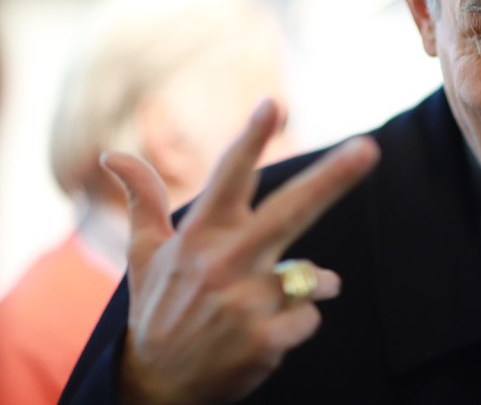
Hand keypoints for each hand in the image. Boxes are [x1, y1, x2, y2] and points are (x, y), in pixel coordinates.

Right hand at [101, 99, 379, 404]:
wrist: (157, 388)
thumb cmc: (157, 310)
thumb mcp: (144, 255)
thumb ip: (143, 199)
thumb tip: (112, 153)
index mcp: (200, 236)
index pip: (229, 178)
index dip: (251, 140)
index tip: (271, 104)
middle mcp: (224, 263)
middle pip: (289, 212)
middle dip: (331, 179)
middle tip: (368, 149)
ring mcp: (245, 303)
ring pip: (310, 275)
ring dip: (307, 283)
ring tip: (267, 303)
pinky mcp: (265, 339)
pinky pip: (309, 314)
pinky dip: (299, 319)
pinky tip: (266, 332)